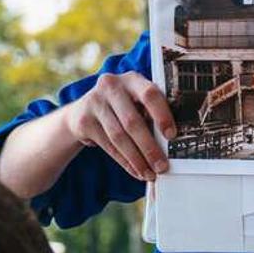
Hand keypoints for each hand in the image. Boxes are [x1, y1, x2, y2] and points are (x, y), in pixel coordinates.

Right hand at [60, 72, 177, 180]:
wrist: (82, 111)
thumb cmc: (121, 107)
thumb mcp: (135, 102)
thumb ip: (150, 113)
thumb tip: (170, 144)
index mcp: (132, 79)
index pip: (150, 94)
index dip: (162, 115)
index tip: (171, 136)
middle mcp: (111, 86)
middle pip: (132, 121)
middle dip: (149, 148)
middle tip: (162, 166)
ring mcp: (95, 102)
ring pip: (119, 137)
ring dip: (137, 159)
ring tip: (150, 174)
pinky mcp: (84, 121)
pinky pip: (108, 146)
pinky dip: (125, 161)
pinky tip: (135, 170)